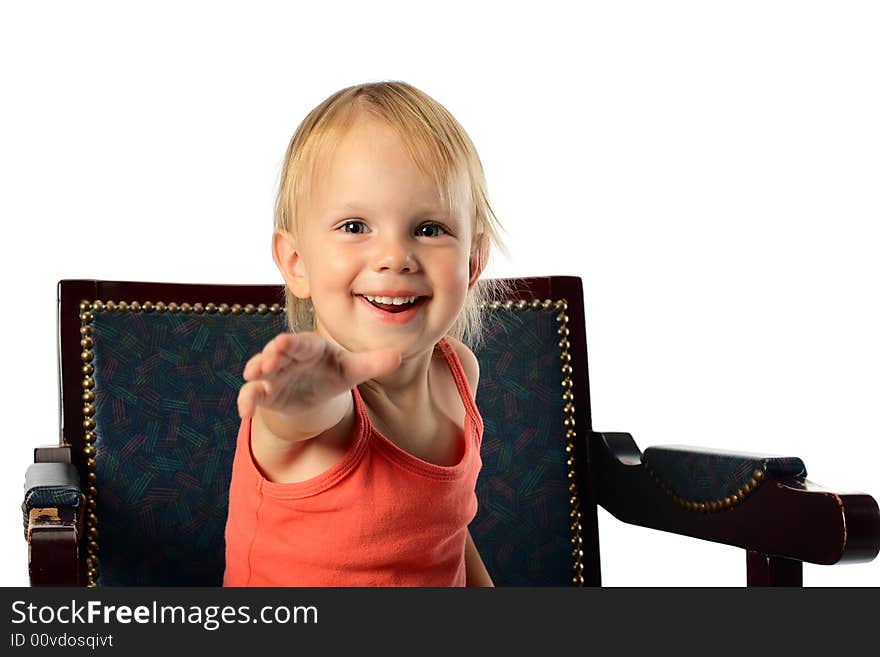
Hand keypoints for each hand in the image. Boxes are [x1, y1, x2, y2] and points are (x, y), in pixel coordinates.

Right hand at [237, 332, 401, 418]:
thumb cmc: (334, 373)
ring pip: (262, 370)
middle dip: (270, 355)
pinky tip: (244, 412)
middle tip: (265, 360)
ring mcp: (275, 374)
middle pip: (277, 353)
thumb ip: (373, 363)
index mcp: (312, 347)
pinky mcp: (266, 392)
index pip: (302, 342)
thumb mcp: (353, 370)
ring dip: (257, 372)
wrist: (317, 392)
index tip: (284, 343)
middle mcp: (289, 357)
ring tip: (252, 375)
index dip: (292, 343)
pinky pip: (253, 394)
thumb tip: (398, 356)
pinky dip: (247, 400)